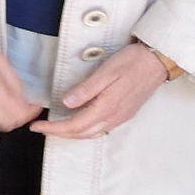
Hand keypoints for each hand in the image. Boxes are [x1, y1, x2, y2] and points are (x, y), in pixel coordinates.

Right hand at [0, 30, 43, 129]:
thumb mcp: (1, 61)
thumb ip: (14, 83)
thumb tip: (22, 96)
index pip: (19, 114)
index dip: (31, 111)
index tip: (35, 104)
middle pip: (7, 123)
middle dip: (19, 115)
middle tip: (24, 104)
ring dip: (3, 112)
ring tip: (6, 97)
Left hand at [33, 43, 168, 138]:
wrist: (157, 61)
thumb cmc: (132, 62)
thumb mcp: (106, 72)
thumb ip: (86, 90)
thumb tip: (66, 103)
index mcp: (107, 108)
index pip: (74, 125)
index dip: (54, 128)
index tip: (37, 126)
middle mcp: (114, 117)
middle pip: (81, 133)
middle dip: (59, 133)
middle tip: (41, 127)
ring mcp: (121, 117)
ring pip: (91, 133)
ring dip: (72, 133)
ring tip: (55, 126)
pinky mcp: (124, 113)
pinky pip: (101, 128)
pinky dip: (85, 129)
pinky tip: (78, 121)